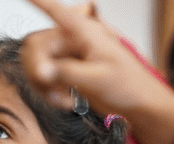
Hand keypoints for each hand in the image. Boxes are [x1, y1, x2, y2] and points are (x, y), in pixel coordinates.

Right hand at [22, 0, 173, 143]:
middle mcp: (73, 40)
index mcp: (84, 32)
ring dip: (42, 84)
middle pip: (36, 46)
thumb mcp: (97, 79)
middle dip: (37, 69)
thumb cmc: (128, 85)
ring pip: (36, 64)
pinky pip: (43, 77)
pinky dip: (48, 91)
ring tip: (63, 99)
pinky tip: (65, 99)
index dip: (39, 1)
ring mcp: (68, 56)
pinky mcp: (66, 71)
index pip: (57, 11)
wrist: (138, 104)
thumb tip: (40, 71)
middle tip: (48, 87)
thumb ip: (66, 73)